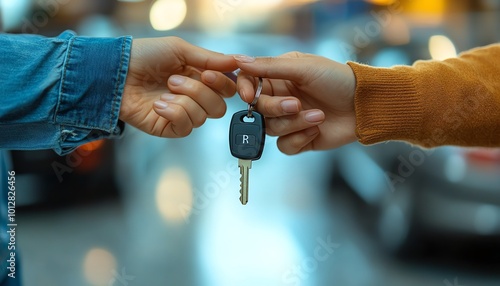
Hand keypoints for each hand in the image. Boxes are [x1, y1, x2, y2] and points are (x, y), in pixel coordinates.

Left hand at [120, 37, 237, 136]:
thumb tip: (236, 61)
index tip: (209, 74)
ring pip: (202, 117)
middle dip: (199, 92)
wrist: (115, 71)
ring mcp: (181, 114)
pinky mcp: (168, 128)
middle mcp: (194, 98)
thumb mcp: (179, 49)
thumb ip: (209, 57)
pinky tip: (158, 104)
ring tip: (163, 90)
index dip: (222, 84)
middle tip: (174, 80)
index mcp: (200, 78)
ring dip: (182, 101)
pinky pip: (185, 127)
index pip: (227, 89)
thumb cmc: (144, 56)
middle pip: (219, 107)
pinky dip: (173, 113)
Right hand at [235, 52, 356, 153]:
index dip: (245, 90)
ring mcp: (289, 120)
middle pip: (258, 110)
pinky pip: (284, 146)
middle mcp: (280, 98)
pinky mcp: (299, 139)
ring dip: (294, 123)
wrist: (365, 106)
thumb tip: (239, 61)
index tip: (249, 96)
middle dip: (277, 108)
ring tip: (318, 116)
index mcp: (278, 77)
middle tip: (297, 104)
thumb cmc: (337, 79)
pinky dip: (299, 138)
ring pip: (271, 129)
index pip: (248, 83)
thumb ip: (270, 66)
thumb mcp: (303, 67)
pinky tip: (317, 128)